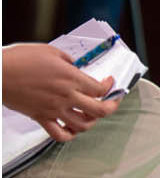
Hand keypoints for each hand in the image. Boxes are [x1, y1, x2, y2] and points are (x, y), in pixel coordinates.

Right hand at [1, 44, 120, 141]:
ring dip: (93, 120)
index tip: (108, 82)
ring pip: (83, 125)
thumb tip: (75, 66)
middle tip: (112, 101)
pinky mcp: (41, 117)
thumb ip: (68, 60)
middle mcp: (66, 96)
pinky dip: (70, 134)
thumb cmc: (21, 60)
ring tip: (93, 114)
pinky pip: (59, 134)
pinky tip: (73, 128)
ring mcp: (54, 109)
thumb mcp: (51, 52)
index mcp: (71, 78)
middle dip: (111, 106)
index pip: (100, 89)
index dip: (109, 86)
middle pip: (99, 110)